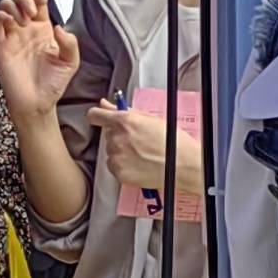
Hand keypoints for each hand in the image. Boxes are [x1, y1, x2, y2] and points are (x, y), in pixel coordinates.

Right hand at [0, 0, 80, 124]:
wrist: (36, 103)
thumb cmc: (53, 84)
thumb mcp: (70, 63)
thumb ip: (70, 43)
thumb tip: (58, 27)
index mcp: (44, 29)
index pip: (38, 1)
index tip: (40, 7)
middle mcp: (27, 29)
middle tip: (30, 14)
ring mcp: (12, 36)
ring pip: (5, 6)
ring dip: (12, 6)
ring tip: (20, 21)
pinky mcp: (0, 45)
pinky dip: (0, 15)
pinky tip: (9, 23)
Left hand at [89, 100, 204, 205]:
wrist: (182, 165)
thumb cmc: (171, 141)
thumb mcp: (149, 119)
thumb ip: (122, 111)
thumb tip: (105, 105)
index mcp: (124, 121)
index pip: (95, 115)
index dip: (98, 116)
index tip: (101, 118)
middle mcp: (117, 138)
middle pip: (107, 134)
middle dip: (118, 135)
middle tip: (138, 140)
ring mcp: (116, 156)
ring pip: (110, 150)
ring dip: (121, 151)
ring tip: (141, 153)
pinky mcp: (118, 172)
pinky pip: (113, 165)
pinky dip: (122, 164)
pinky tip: (138, 163)